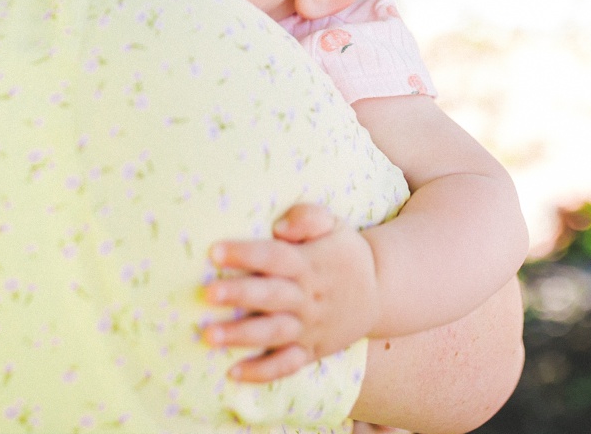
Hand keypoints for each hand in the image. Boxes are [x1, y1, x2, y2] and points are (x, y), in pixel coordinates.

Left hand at [201, 204, 379, 382]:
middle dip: (240, 295)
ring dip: (242, 335)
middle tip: (207, 294)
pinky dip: (262, 372)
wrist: (383, 292)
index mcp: (309, 263)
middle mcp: (308, 297)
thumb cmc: (345, 253)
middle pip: (271, 295)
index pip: (275, 257)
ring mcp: (310, 327)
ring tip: (210, 335)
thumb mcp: (335, 224)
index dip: (245, 254)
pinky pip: (287, 364)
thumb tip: (280, 227)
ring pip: (274, 332)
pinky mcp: (312, 350)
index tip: (214, 252)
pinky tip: (233, 372)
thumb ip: (308, 217)